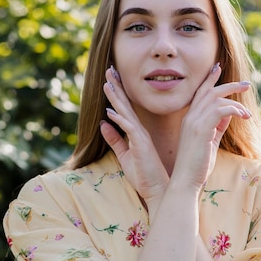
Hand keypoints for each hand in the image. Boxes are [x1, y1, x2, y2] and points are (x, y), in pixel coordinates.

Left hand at [100, 67, 168, 203]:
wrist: (157, 190)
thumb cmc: (144, 175)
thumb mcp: (124, 155)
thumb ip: (115, 139)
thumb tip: (103, 123)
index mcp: (136, 133)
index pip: (125, 109)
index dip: (117, 93)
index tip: (110, 78)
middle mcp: (140, 131)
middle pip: (126, 105)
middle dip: (116, 87)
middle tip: (109, 69)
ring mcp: (141, 137)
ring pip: (127, 112)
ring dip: (116, 98)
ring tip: (107, 82)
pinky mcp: (141, 145)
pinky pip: (129, 129)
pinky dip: (120, 119)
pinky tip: (110, 111)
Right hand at [172, 63, 251, 188]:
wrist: (186, 180)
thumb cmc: (197, 164)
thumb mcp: (210, 141)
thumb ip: (217, 126)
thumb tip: (229, 114)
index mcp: (190, 119)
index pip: (200, 93)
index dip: (210, 80)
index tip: (218, 68)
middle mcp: (190, 117)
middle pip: (209, 91)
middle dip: (229, 84)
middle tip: (247, 83)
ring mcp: (194, 122)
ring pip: (216, 98)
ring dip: (236, 101)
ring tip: (248, 112)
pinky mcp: (201, 129)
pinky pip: (220, 110)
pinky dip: (234, 110)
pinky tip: (243, 117)